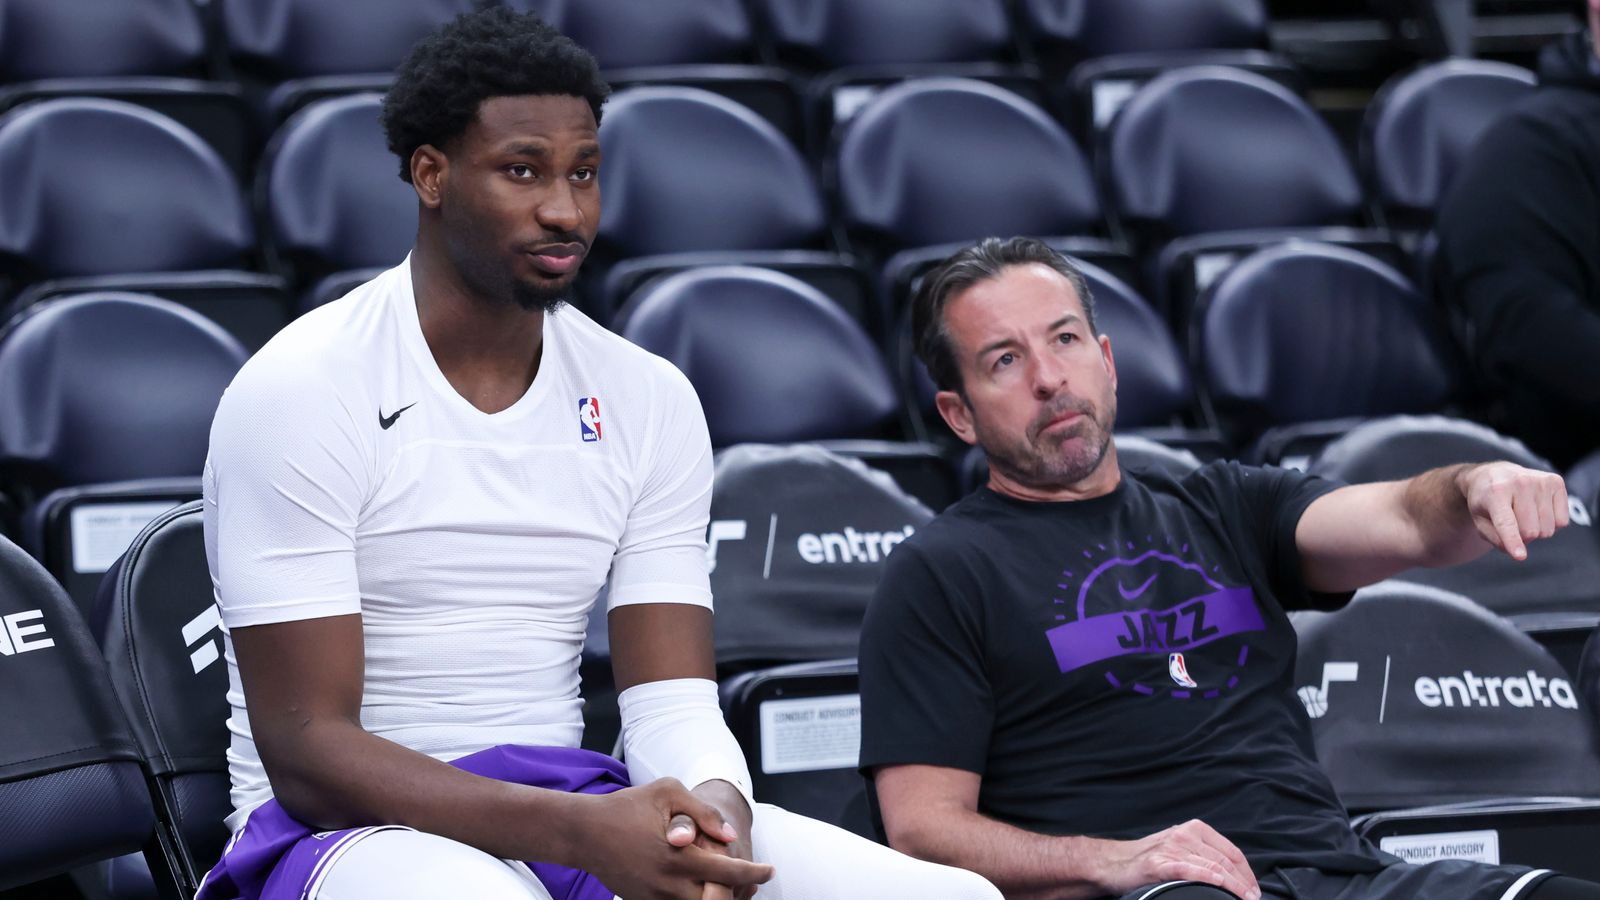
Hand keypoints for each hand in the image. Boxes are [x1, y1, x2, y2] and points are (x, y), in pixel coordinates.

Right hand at [576, 777, 772, 899]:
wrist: (582, 832)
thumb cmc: (625, 806)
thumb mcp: (667, 793)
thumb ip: (703, 812)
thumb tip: (729, 835)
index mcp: (678, 857)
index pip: (729, 872)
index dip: (755, 873)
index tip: (770, 869)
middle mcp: (667, 884)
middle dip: (740, 893)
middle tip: (754, 881)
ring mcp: (653, 899)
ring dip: (717, 898)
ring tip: (732, 884)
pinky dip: (694, 899)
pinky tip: (704, 886)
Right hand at [1087, 819, 1259, 899]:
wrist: (1114, 863)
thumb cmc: (1148, 858)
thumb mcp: (1179, 848)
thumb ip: (1203, 854)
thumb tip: (1231, 874)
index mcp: (1194, 829)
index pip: (1231, 851)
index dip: (1247, 873)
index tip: (1254, 889)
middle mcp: (1184, 835)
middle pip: (1224, 861)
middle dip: (1243, 883)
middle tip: (1253, 899)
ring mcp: (1172, 848)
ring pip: (1212, 866)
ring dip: (1233, 885)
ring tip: (1244, 899)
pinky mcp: (1160, 863)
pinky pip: (1190, 869)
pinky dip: (1207, 876)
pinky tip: (1219, 883)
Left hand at [1458, 463, 1568, 560]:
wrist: (1495, 474)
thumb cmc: (1486, 502)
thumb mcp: (1480, 521)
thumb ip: (1496, 539)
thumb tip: (1518, 552)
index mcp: (1495, 492)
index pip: (1507, 522)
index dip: (1513, 540)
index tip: (1520, 556)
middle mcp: (1519, 483)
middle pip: (1531, 531)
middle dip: (1522, 537)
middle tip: (1513, 524)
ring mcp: (1540, 481)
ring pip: (1548, 529)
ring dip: (1536, 530)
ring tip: (1523, 515)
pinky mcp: (1556, 482)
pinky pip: (1562, 521)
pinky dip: (1551, 523)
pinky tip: (1538, 510)